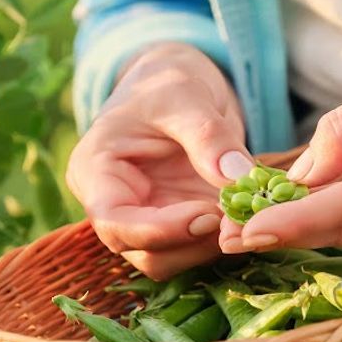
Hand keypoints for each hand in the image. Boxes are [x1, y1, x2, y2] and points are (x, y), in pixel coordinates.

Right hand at [68, 43, 253, 277]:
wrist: (174, 84)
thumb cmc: (165, 80)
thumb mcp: (183, 93)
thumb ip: (207, 134)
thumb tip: (237, 176)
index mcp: (95, 172)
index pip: (113, 222)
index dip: (158, 230)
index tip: (206, 215)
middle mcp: (114, 206)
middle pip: (143, 253)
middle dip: (191, 242)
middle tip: (237, 217)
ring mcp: (144, 221)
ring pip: (171, 261)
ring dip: (210, 247)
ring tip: (245, 212)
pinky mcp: (174, 227)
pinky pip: (195, 249)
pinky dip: (222, 240)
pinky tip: (246, 214)